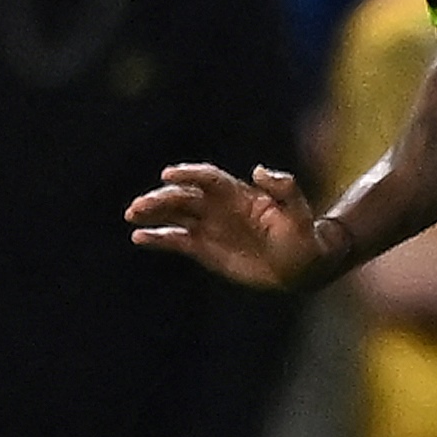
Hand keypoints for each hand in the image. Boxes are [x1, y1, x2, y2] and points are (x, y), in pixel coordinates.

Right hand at [128, 161, 324, 290]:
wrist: (301, 267)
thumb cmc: (303, 237)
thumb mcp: (299, 213)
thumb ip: (283, 188)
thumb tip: (258, 170)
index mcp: (238, 194)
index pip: (208, 178)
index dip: (189, 174)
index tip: (169, 174)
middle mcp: (219, 207)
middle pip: (184, 196)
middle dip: (161, 198)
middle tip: (140, 205)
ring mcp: (210, 227)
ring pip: (175, 215)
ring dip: (153, 213)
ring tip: (132, 215)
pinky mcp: (204, 249)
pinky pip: (177, 240)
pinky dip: (158, 238)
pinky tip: (140, 237)